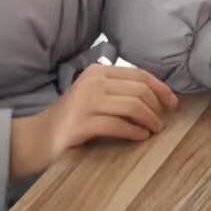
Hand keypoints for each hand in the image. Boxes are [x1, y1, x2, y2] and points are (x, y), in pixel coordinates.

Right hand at [10, 64, 177, 179]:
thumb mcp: (94, 95)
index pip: (139, 74)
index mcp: (98, 72)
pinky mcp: (82, 124)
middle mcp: (92, 82)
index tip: (173, 103)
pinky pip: (119, 125)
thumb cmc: (72, 118)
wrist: (38, 138)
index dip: (160, 88)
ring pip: (133, 106)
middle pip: (139, 90)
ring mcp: (86, 102)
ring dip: (149, 120)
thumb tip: (158, 95)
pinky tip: (141, 137)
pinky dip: (135, 132)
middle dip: (156, 107)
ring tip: (154, 130)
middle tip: (161, 122)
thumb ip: (119, 90)